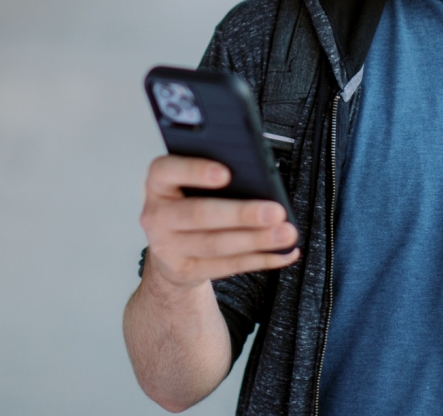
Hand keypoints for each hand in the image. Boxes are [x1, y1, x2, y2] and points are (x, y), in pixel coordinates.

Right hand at [139, 155, 299, 291]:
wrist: (170, 246)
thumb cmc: (189, 201)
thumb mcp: (190, 181)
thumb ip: (214, 173)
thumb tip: (259, 179)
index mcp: (158, 182)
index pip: (167, 170)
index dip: (195, 171)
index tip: (226, 174)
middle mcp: (156, 214)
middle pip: (199, 213)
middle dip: (241, 214)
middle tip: (275, 211)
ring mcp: (167, 247)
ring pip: (216, 244)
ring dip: (256, 240)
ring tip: (285, 233)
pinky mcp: (184, 271)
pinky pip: (226, 266)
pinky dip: (259, 259)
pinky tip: (280, 252)